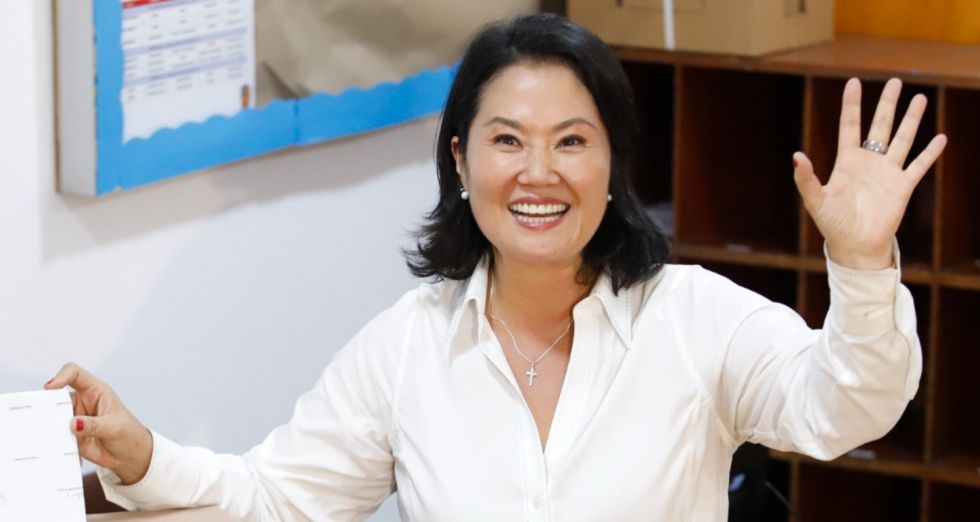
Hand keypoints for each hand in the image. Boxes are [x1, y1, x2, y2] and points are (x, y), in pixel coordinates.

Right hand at [45, 363, 153, 484]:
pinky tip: (61, 449)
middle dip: (49, 405)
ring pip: (53, 417)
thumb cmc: (129, 434)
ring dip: (51, 426)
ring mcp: (74, 419)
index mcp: (95, 391)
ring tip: (57, 436)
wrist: (130, 456)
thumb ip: (94, 425)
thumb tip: (74, 423)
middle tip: (48, 418)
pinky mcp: (70, 435)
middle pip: (57, 397)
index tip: (51, 387)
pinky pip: (55, 435)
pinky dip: (54, 441)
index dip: (61, 376)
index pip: (75, 374)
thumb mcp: (115, 428)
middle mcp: (82, 402)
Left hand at [793, 78, 946, 269]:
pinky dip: (930, 152)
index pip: (849, 126)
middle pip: (879, 126)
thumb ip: (807, 179)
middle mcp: (868, 162)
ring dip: (911, 119)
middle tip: (894, 81)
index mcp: (846, 161)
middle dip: (887, 104)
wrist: (855, 246)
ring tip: (919, 98)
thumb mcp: (816, 200)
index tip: (853, 82)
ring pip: (902, 139)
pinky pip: (919, 165)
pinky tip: (940, 137)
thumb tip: (796, 156)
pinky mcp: (903, 186)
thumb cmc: (833, 224)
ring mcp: (887, 173)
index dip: (852, 105)